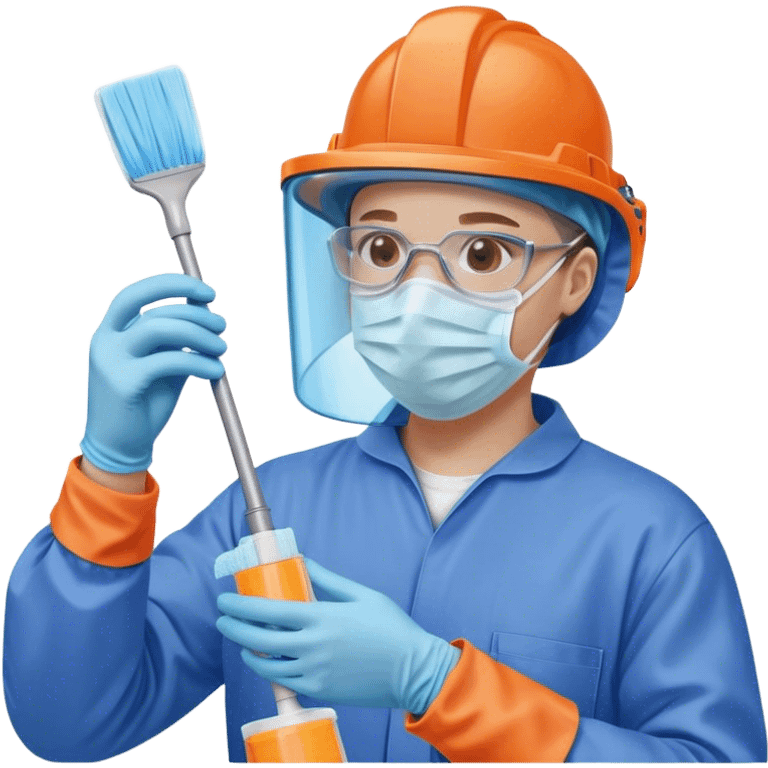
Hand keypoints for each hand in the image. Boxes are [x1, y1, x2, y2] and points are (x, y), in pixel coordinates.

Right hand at [79, 272, 227, 473]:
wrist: (119, 446)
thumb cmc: (145, 400)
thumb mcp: (163, 361)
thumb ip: (177, 336)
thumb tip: (205, 307)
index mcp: (112, 330)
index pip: (138, 292)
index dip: (174, 284)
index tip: (208, 293)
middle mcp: (105, 340)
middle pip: (154, 308)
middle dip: (195, 313)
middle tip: (222, 325)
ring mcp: (111, 361)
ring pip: (160, 329)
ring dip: (201, 335)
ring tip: (222, 350)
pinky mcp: (123, 384)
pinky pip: (169, 361)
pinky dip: (200, 362)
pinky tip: (216, 371)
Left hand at [216, 558, 459, 712]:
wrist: (413, 670)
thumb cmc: (391, 628)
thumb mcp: (362, 595)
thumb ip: (328, 579)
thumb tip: (302, 562)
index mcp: (322, 619)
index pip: (269, 611)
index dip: (241, 606)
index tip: (226, 599)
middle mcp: (313, 648)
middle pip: (259, 640)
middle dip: (234, 628)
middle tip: (223, 619)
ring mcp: (314, 673)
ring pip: (267, 666)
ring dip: (249, 651)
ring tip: (244, 641)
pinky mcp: (320, 691)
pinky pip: (285, 682)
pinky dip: (271, 670)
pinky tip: (269, 660)